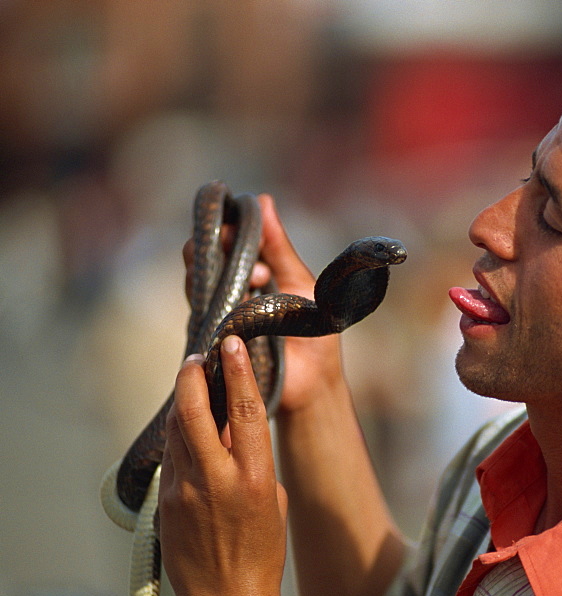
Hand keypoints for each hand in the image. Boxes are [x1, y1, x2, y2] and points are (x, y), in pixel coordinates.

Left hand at [159, 336, 287, 595]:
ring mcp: (185, 492)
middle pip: (193, 410)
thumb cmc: (262, 554)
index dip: (238, 370)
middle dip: (192, 376)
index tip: (232, 343)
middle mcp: (216, 479)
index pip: (244, 409)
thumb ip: (254, 462)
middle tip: (198, 357)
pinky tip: (187, 431)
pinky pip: (172, 459)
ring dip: (183, 404)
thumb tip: (236, 433)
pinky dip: (179, 438)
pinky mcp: (166, 505)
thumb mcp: (271, 500)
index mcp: (254, 477)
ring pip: (176, 431)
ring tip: (192, 386)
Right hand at [182, 194, 343, 412]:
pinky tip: (237, 301)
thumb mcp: (299, 281)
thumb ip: (279, 246)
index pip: (224, 242)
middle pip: (204, 260)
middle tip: (241, 248)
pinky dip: (217, 306)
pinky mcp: (215, 343)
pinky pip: (204, 318)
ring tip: (252, 276)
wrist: (315, 382)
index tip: (241, 227)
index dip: (229, 231)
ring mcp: (219, 318)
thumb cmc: (314, 333)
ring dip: (220, 274)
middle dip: (216, 248)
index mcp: (249, 275)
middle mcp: (229, 294)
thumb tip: (262, 200)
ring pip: (198, 286)